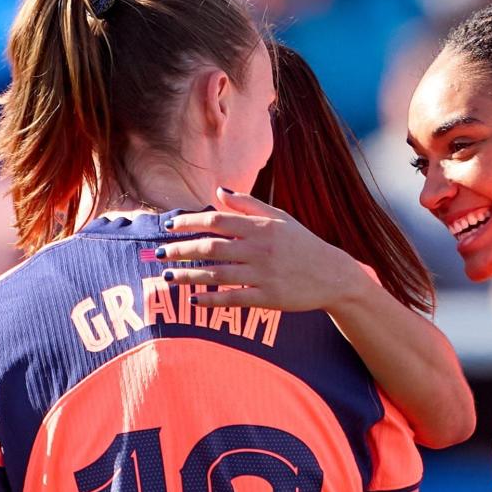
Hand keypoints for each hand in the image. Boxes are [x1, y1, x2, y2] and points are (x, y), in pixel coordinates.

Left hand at [156, 187, 366, 311]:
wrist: (332, 275)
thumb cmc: (303, 244)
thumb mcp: (280, 218)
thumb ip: (248, 205)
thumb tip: (219, 191)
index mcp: (260, 227)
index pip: (216, 221)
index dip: (189, 222)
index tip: (169, 226)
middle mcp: (259, 249)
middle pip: (210, 247)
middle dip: (180, 249)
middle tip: (159, 252)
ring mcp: (263, 274)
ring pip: (216, 274)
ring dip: (188, 275)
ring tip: (168, 275)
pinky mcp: (267, 298)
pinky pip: (232, 298)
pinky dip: (211, 300)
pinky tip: (194, 300)